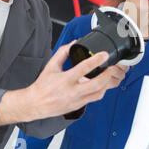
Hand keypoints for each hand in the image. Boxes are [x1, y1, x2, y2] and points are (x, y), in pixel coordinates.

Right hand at [0, 40, 128, 126]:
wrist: (35, 104)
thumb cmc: (42, 86)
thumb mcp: (51, 66)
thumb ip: (63, 52)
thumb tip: (74, 42)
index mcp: (64, 79)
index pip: (83, 68)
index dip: (96, 60)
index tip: (104, 55)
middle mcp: (72, 91)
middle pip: (96, 84)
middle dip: (107, 75)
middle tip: (112, 67)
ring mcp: (76, 101)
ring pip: (98, 93)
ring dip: (107, 84)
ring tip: (110, 75)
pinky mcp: (78, 106)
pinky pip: (94, 98)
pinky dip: (101, 90)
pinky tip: (102, 84)